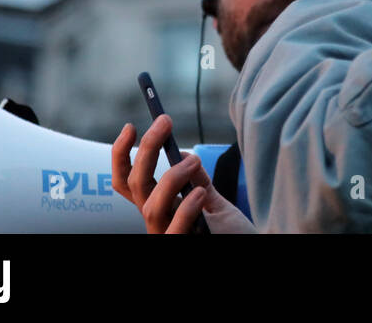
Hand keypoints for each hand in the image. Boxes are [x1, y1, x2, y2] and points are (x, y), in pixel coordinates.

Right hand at [111, 115, 255, 233]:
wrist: (250, 250)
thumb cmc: (231, 233)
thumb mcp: (213, 202)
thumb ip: (199, 182)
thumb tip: (185, 155)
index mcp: (161, 209)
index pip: (128, 183)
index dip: (122, 156)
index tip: (130, 127)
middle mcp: (158, 222)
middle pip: (137, 186)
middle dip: (147, 150)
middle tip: (165, 122)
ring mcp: (166, 237)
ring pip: (150, 207)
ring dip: (171, 177)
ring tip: (194, 161)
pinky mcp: (179, 247)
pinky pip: (174, 231)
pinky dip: (185, 209)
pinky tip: (200, 193)